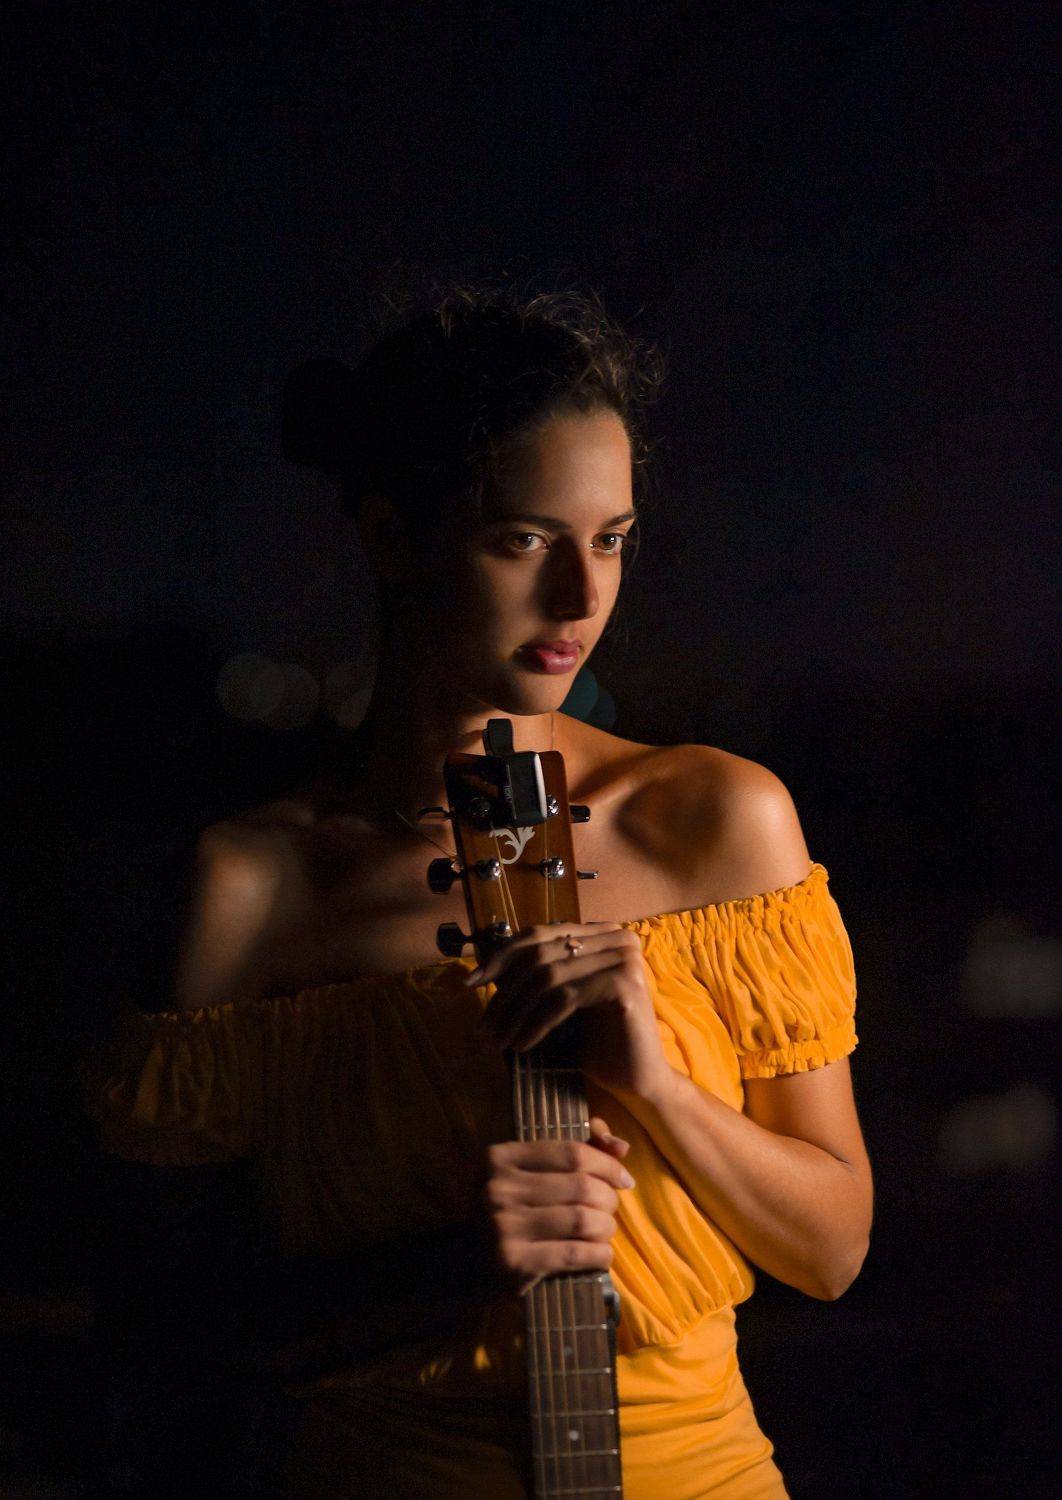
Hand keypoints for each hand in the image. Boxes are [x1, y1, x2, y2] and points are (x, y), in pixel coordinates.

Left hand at [467, 920, 669, 1099]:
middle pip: (539, 953)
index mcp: (601, 933)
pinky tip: (523, 1045)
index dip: (501, 956)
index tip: (472, 982)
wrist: (639, 1078)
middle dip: (505, 991)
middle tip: (485, 1024)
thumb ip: (536, 976)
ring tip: (499, 1040)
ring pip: (547, 976)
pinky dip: (537, 1023)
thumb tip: (486, 967)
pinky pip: (563, 998)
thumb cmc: (598, 1040)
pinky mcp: (623, 984)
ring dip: (516, 1012)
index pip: (539, 933)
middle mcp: (616, 937)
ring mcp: (623, 958)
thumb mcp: (562, 1000)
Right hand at [480, 1118, 634, 1295]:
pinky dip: (599, 1255)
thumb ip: (578, 1149)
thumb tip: (621, 1147)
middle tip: (610, 1209)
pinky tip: (601, 1255)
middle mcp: (498, 1189)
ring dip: (606, 1228)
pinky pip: (575, 1254)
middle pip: (581, 1187)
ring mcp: (503, 1227)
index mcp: (501, 1157)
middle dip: (608, 1199)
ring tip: (604, 1230)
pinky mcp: (513, 1263)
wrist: (467, 1262)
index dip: (607, 1165)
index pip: (571, 1152)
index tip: (623, 1178)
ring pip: (582, 1220)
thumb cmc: (512, 1208)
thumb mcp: (533, 1169)